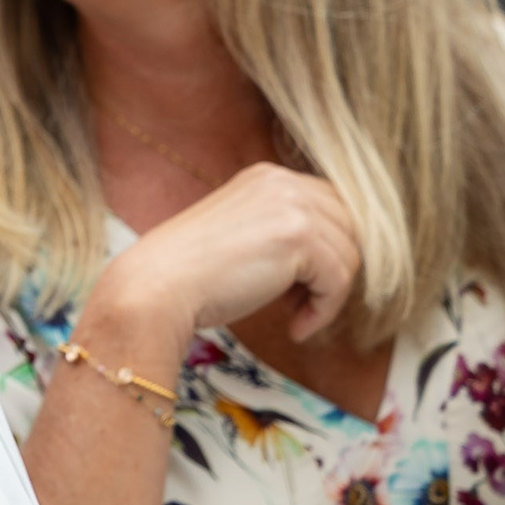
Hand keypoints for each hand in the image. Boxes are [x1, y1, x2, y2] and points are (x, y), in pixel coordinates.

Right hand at [97, 164, 360, 346]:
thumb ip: (283, 231)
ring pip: (348, 256)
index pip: (330, 207)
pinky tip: (295, 328)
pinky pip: (339, 281)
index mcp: (266, 176)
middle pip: (348, 229)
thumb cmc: (190, 274)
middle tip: (303, 303)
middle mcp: (283, 181)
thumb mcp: (243, 235)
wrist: (156, 287)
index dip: (327, 250)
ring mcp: (292, 205)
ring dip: (328, 296)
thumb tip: (333, 258)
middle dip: (335, 271)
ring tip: (296, 318)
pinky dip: (324, 312)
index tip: (305, 286)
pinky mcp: (299, 236)